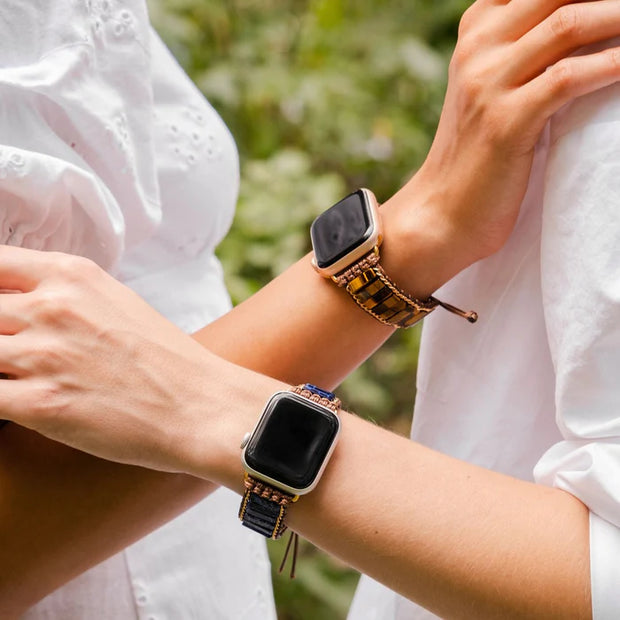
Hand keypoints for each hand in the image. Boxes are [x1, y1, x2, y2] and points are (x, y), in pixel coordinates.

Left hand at [0, 246, 240, 472]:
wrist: (199, 405)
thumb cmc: (166, 359)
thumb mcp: (116, 302)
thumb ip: (63, 296)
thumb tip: (20, 306)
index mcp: (72, 275)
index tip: (1, 307)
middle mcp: (52, 307)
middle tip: (18, 351)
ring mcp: (42, 354)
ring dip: (2, 366)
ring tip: (27, 378)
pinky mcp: (38, 403)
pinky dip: (1, 397)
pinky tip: (25, 401)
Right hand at [382, 0, 619, 294]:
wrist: (443, 211)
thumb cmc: (479, 152)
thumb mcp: (492, 86)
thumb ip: (528, 48)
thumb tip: (593, 23)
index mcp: (476, 30)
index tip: (610, 5)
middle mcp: (477, 48)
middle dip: (607, 0)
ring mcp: (486, 84)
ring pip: (568, 24)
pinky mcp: (504, 122)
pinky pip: (568, 78)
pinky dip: (611, 67)